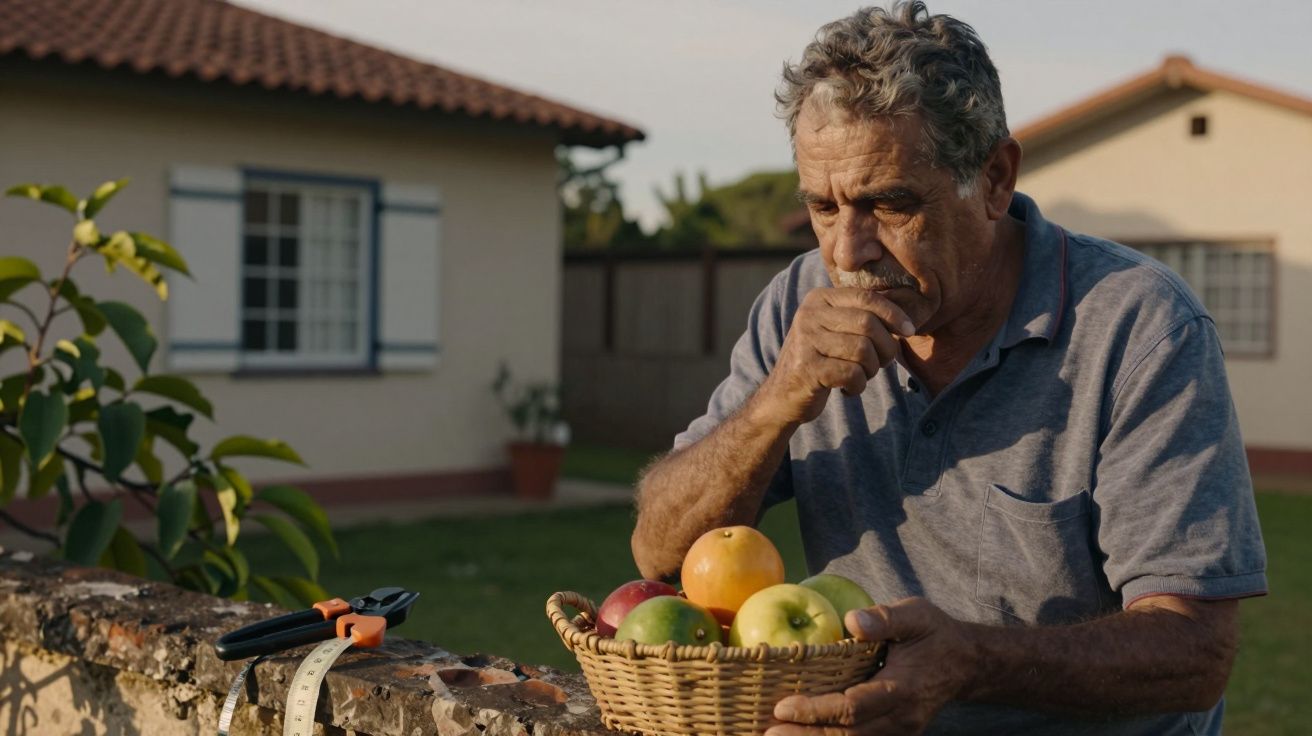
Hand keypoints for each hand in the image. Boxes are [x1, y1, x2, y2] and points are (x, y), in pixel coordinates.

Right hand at [757, 287, 914, 425]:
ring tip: (861, 376)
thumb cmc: (821, 361)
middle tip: (881, 364)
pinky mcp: (807, 368)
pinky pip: (852, 374)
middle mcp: (809, 315)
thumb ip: (860, 317)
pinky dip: (858, 386)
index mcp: (819, 299)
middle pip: (868, 324)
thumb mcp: (835, 330)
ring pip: (863, 350)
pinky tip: (848, 389)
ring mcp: (806, 340)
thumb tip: (905, 318)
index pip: (866, 298)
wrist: (783, 395)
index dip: (894, 314)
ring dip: (871, 369)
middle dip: (885, 348)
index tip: (909, 331)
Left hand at [766, 598, 973, 735]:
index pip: (852, 708)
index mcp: (902, 690)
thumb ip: (886, 618)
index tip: (782, 706)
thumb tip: (853, 621)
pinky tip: (802, 735)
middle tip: (767, 733)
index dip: (816, 710)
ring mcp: (898, 732)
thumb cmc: (934, 633)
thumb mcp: (916, 615)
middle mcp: (900, 719)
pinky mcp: (893, 735)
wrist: (966, 663)